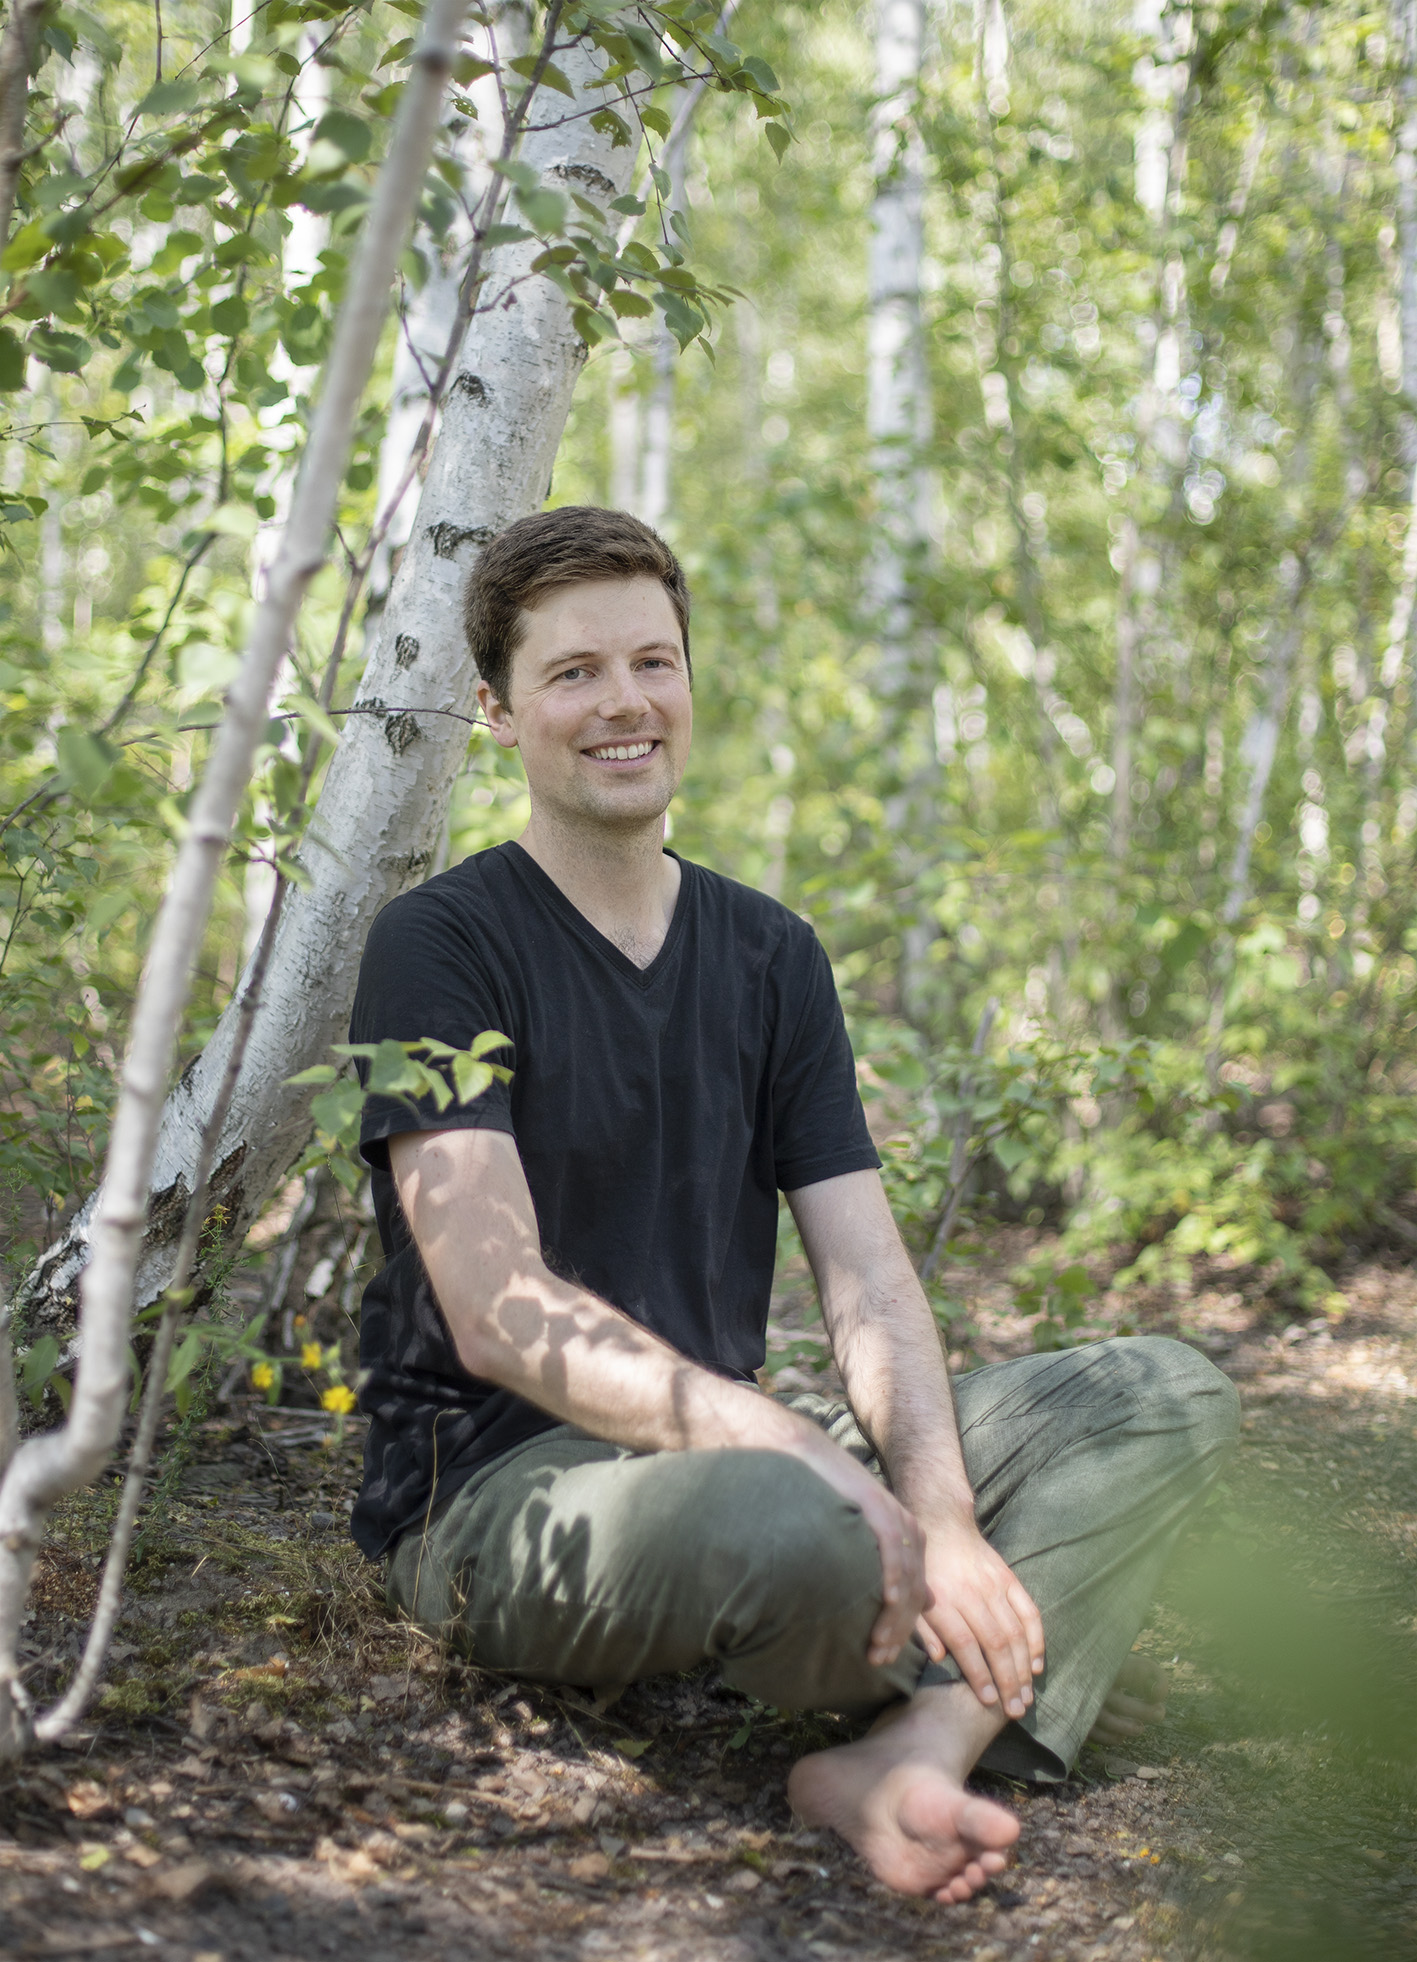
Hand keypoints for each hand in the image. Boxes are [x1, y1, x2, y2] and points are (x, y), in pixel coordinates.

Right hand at [790, 1433, 931, 1667]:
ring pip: (905, 1578)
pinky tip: (886, 1601)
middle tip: (879, 1660)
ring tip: (877, 1646)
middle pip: (913, 1592)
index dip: (902, 1629)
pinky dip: (892, 1577)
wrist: (805, 1457)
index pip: (914, 1594)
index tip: (884, 1657)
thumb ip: (882, 1566)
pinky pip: (892, 1549)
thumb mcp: (859, 1537)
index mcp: (907, 1539)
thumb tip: (911, 1603)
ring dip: (894, 1617)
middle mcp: (907, 1530)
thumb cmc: (824, 1500)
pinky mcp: (877, 1506)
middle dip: (898, 1631)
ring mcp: (894, 1517)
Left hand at [914, 1515, 1044, 1720]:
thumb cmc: (923, 1569)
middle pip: (996, 1643)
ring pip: (1015, 1632)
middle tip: (1015, 1710)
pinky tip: (1036, 1664)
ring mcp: (994, 1585)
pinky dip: (1036, 1639)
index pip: (966, 1644)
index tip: (988, 1702)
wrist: (942, 1524)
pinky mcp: (1009, 1579)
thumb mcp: (912, 1598)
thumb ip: (922, 1629)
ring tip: (1026, 1697)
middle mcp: (972, 1594)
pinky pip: (1029, 1611)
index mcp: (944, 1601)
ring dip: (1023, 1668)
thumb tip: (938, 1660)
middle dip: (1007, 1681)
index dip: (979, 1675)